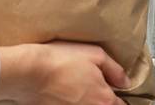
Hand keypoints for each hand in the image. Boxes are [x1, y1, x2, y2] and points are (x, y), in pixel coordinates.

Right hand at [0, 42, 128, 103]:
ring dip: (86, 102)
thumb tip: (125, 82)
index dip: (117, 97)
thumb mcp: (95, 54)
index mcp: (104, 100)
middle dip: (101, 100)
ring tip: (75, 90)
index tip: (111, 90)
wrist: (29, 72)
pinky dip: (71, 103)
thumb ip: (115, 70)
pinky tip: (63, 95)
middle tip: (90, 88)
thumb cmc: (61, 60)